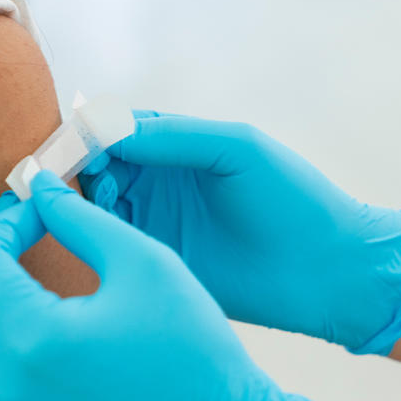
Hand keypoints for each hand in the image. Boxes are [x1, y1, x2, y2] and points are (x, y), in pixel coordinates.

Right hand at [80, 113, 400, 354]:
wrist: (327, 271)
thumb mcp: (236, 149)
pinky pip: (113, 248)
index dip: (90, 134)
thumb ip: (173, 137)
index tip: (73, 144)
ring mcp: (156, 226)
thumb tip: (108, 129)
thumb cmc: (294, 199)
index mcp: (178, 146)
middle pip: (96, 167)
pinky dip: (93, 239)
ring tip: (89, 206)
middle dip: (78, 168)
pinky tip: (91, 237)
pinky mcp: (158, 264)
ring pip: (96, 206)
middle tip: (73, 180)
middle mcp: (160, 183)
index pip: (116, 130)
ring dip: (81, 202)